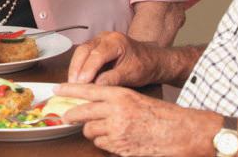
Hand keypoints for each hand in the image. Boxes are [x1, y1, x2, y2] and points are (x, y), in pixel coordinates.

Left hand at [55, 84, 218, 156]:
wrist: (181, 132)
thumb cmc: (161, 114)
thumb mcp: (135, 98)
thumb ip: (113, 100)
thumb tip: (90, 102)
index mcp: (119, 95)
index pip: (87, 90)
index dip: (69, 90)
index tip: (56, 90)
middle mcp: (115, 112)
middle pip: (81, 113)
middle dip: (71, 116)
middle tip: (66, 117)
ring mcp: (117, 131)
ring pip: (89, 131)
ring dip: (91, 131)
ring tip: (103, 129)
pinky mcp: (121, 147)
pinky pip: (102, 144)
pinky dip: (104, 142)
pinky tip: (114, 139)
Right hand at [68, 31, 161, 86]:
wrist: (151, 60)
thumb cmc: (144, 66)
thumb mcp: (131, 74)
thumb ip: (113, 79)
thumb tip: (96, 87)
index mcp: (116, 41)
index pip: (97, 55)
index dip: (88, 70)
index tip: (81, 84)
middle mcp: (105, 37)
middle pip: (84, 50)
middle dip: (76, 69)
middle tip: (72, 86)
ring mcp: (98, 40)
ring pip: (80, 52)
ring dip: (74, 68)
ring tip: (72, 85)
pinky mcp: (95, 46)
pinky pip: (82, 55)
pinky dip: (78, 67)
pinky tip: (76, 80)